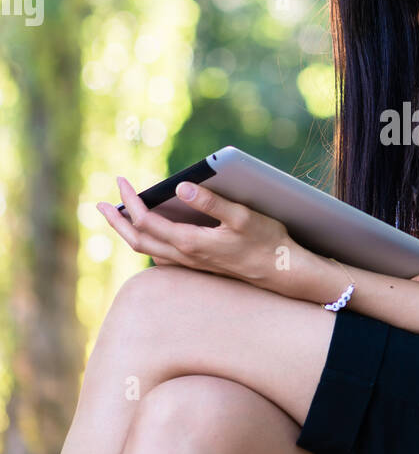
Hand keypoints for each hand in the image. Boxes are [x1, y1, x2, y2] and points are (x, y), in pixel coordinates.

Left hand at [96, 176, 310, 289]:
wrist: (283, 272)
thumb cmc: (267, 242)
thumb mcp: (241, 216)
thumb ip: (210, 201)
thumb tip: (180, 186)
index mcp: (190, 242)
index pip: (147, 220)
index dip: (130, 200)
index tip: (121, 181)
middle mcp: (185, 257)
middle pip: (137, 240)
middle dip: (116, 221)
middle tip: (99, 204)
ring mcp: (191, 264)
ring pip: (148, 250)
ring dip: (129, 232)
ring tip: (118, 217)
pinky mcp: (199, 266)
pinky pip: (162, 255)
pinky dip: (148, 242)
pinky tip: (152, 233)